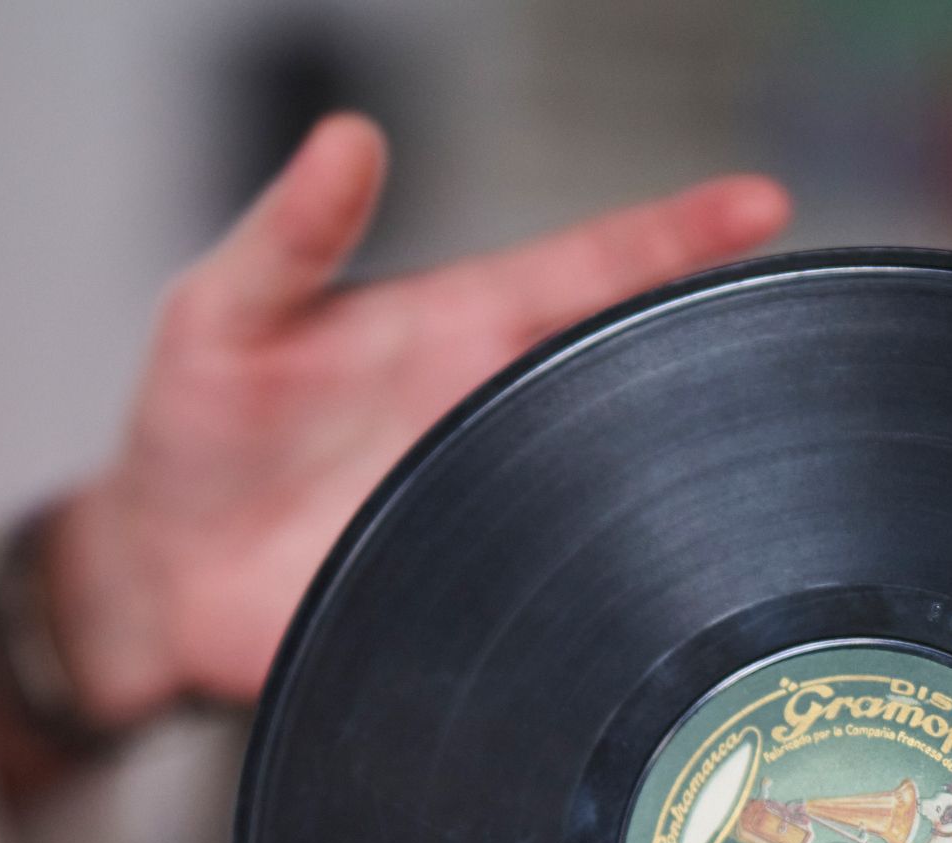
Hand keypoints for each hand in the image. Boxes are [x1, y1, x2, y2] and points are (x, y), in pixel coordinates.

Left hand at [44, 114, 788, 728]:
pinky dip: (613, 586)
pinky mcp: (480, 595)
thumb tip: (344, 137)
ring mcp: (495, 505)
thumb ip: (286, 236)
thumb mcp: (223, 314)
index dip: (674, 235)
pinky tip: (656, 586)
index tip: (760, 205)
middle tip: (790, 332)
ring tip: (752, 461)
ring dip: (679, 473)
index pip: (589, 267)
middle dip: (717, 347)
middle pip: (634, 373)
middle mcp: (495, 413)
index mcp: (459, 327)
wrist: (161, 582)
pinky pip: (567, 591)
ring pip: (620, 480)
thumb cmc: (193, 433)